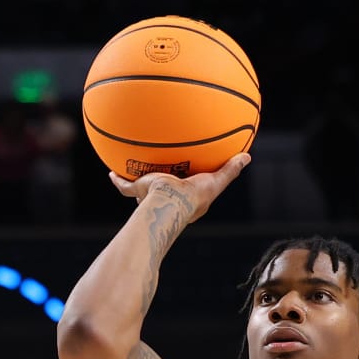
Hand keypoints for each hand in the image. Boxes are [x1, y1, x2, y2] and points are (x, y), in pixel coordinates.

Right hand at [108, 152, 249, 221]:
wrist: (170, 202)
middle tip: (163, 174)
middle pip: (164, 188)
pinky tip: (110, 172)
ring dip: (138, 183)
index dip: (189, 182)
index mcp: (185, 198)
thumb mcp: (215, 181)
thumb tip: (247, 156)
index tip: (190, 176)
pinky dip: (117, 180)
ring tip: (134, 171)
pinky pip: (124, 186)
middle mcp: (167, 198)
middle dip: (162, 184)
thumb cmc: (193, 197)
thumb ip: (230, 170)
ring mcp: (151, 197)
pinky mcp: (138, 191)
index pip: (187, 189)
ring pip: (143, 190)